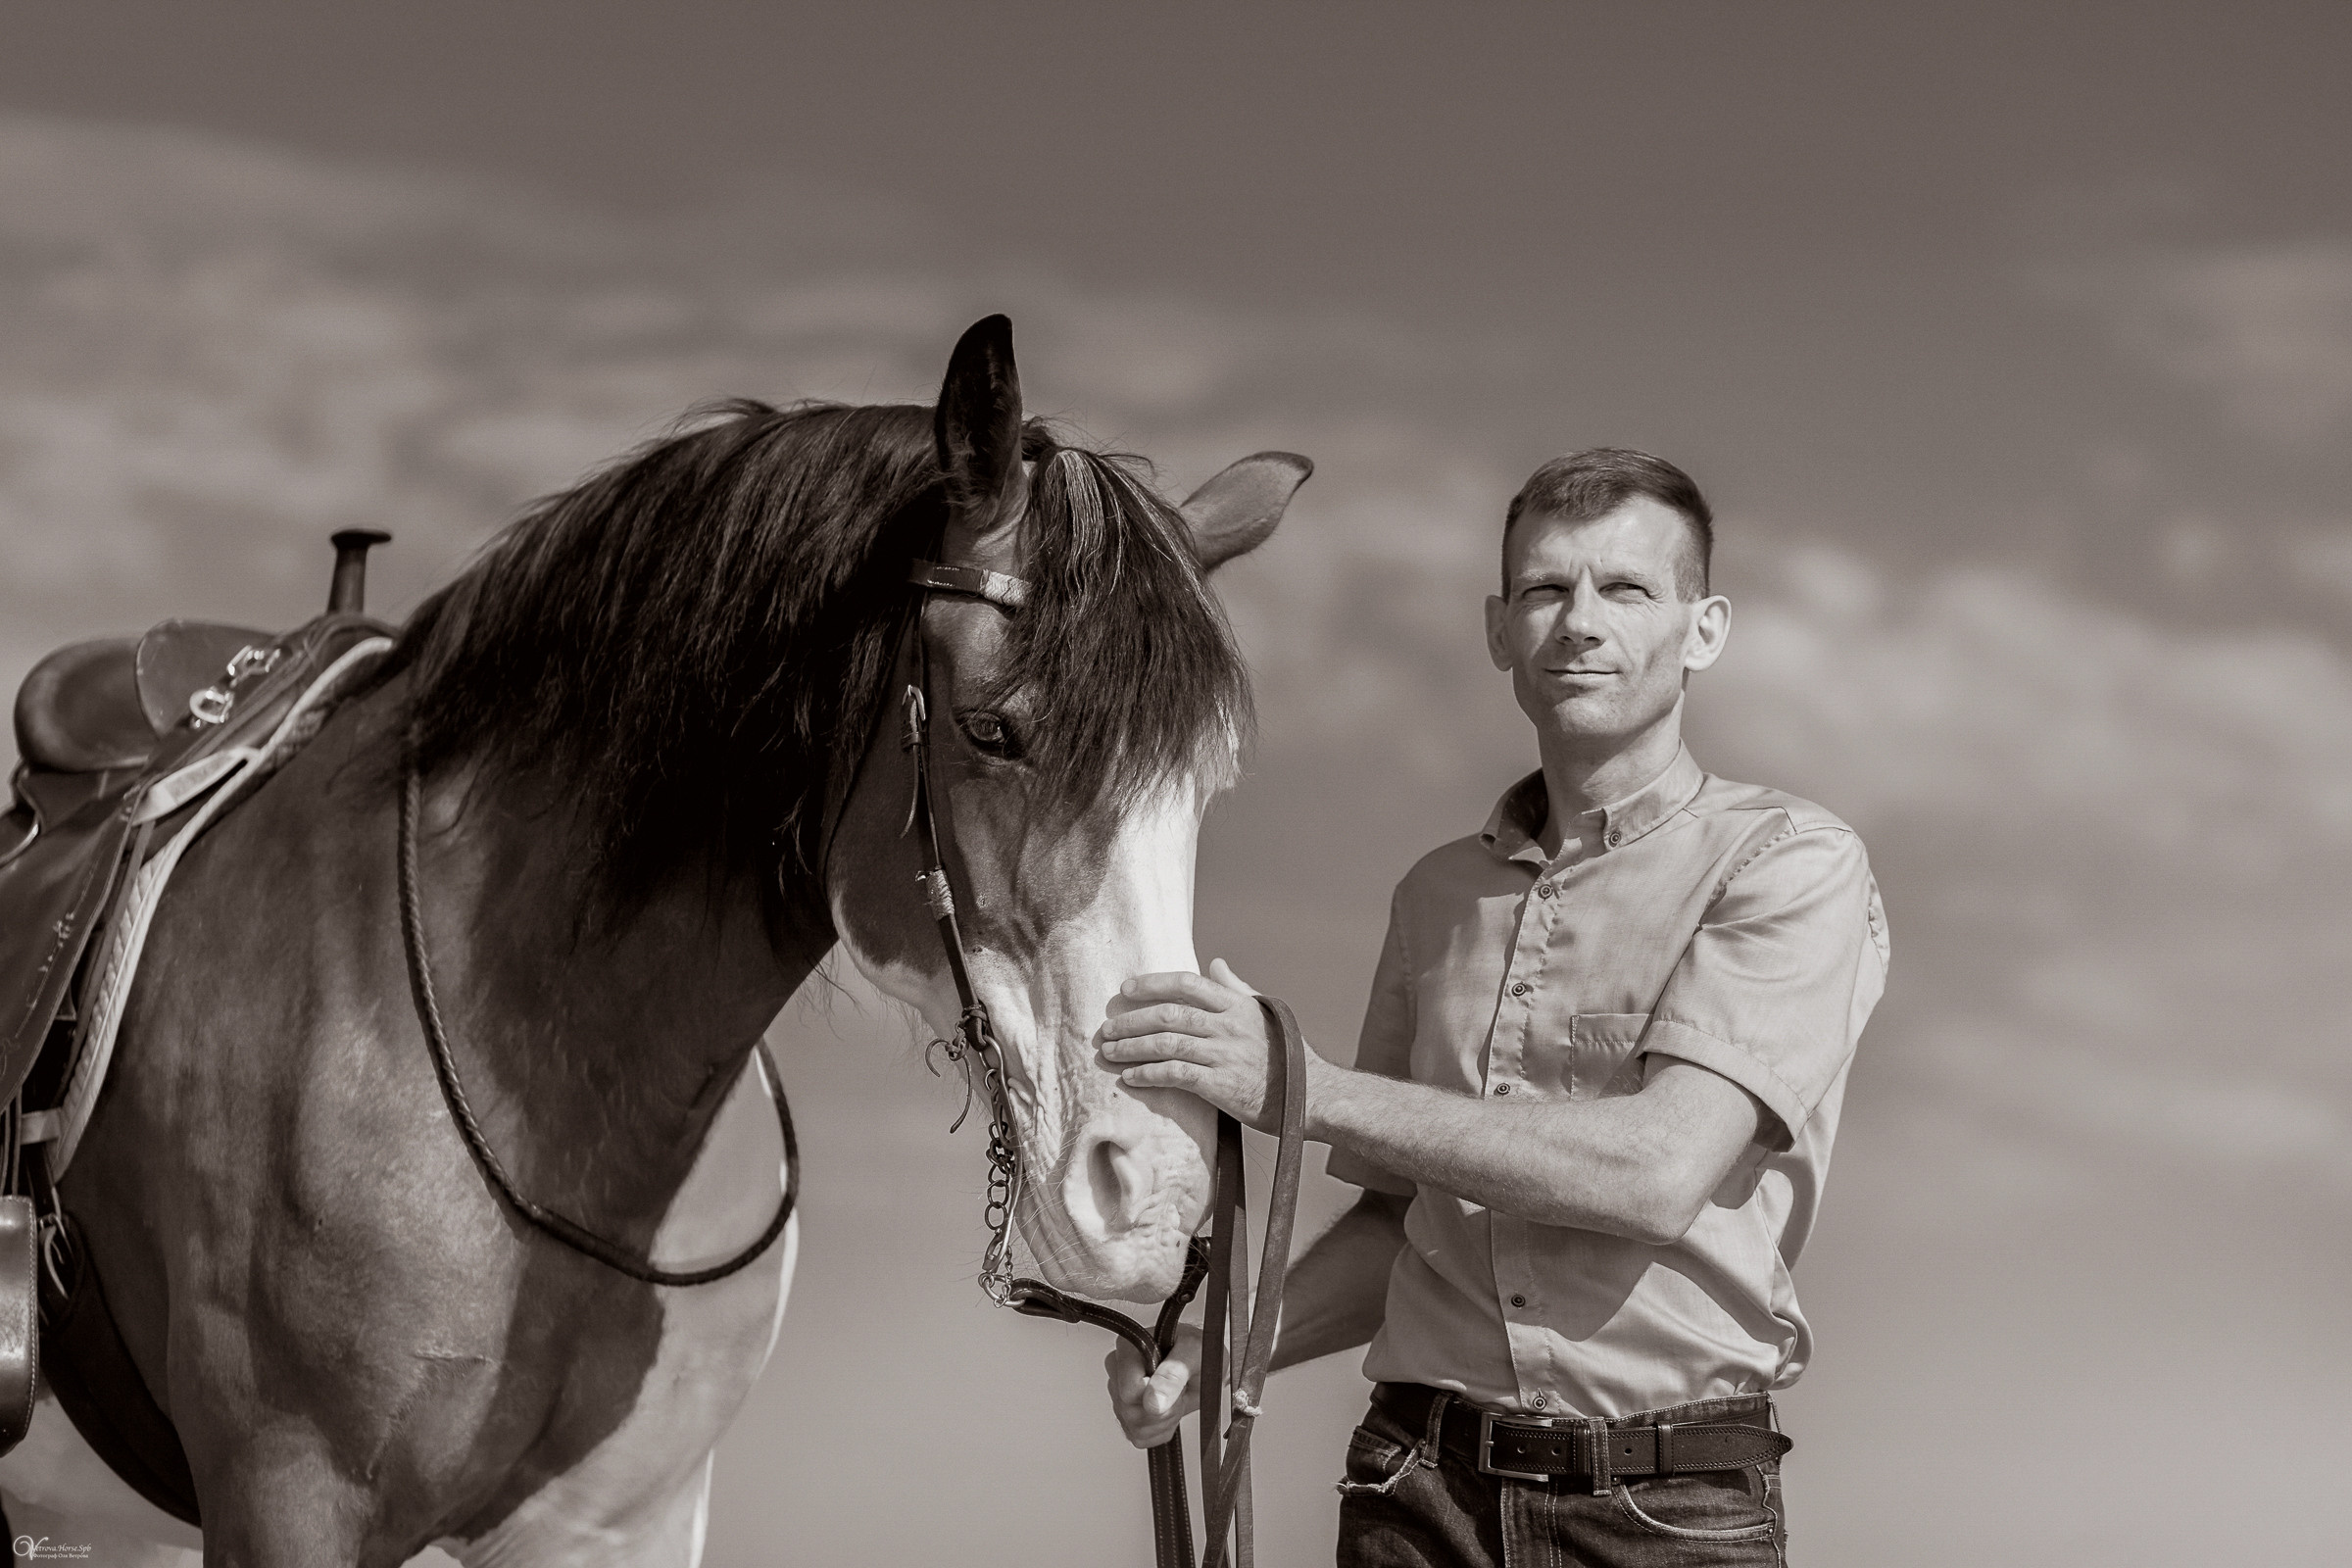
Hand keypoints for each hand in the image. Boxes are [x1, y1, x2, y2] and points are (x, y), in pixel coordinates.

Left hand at [1097, 959, 1290, 1133]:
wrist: (1311, 1096)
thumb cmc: (1288, 1055)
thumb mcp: (1263, 1013)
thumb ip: (1236, 988)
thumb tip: (1216, 963)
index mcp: (1236, 1005)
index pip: (1187, 983)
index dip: (1152, 983)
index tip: (1126, 988)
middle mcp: (1228, 1026)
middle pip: (1168, 1014)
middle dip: (1131, 1020)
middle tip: (1107, 1029)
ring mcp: (1223, 1055)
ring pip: (1166, 1044)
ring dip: (1132, 1047)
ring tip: (1110, 1053)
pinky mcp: (1220, 1085)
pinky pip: (1175, 1075)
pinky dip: (1148, 1074)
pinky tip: (1131, 1078)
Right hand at [1105, 1323, 1201, 1448]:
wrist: (1203, 1364)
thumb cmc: (1197, 1350)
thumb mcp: (1193, 1352)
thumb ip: (1173, 1374)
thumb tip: (1153, 1403)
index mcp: (1127, 1348)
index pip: (1128, 1391)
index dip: (1156, 1396)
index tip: (1175, 1385)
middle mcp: (1117, 1370)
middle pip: (1129, 1412)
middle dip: (1164, 1410)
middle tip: (1181, 1391)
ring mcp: (1118, 1394)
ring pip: (1134, 1428)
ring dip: (1165, 1421)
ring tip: (1176, 1398)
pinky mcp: (1126, 1416)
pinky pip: (1139, 1438)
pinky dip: (1161, 1431)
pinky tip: (1170, 1411)